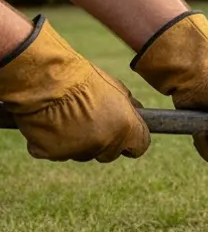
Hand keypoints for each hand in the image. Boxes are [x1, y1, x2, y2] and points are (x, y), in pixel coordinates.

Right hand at [0, 16, 149, 161]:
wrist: (45, 78)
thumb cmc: (82, 79)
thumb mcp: (115, 88)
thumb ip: (128, 107)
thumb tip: (139, 113)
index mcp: (126, 128)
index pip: (139, 147)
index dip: (131, 140)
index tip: (123, 134)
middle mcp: (105, 143)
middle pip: (109, 153)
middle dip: (103, 141)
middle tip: (89, 121)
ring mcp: (78, 151)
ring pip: (82, 154)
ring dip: (78, 142)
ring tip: (66, 117)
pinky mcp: (52, 153)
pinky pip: (55, 153)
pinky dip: (52, 142)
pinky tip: (48, 123)